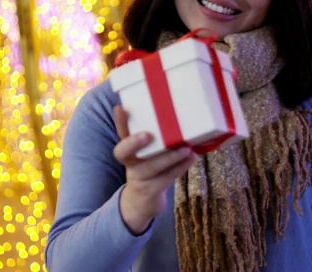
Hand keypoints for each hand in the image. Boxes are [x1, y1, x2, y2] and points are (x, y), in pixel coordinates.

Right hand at [113, 105, 195, 234]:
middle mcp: (130, 163)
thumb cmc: (149, 168)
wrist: (142, 202)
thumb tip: (179, 113)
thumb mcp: (147, 154)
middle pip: (123, 153)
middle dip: (133, 143)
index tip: (120, 108)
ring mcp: (139, 178)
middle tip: (148, 134)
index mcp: (128, 150)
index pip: (120, 133)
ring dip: (170, 157)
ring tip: (186, 148)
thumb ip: (156, 138)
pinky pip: (166, 178)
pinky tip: (192, 158)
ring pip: (151, 167)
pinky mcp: (151, 190)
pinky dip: (180, 167)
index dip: (119, 122)